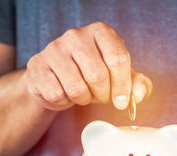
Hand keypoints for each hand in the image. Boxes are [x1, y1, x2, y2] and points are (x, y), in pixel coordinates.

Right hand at [26, 21, 151, 110]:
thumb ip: (138, 85)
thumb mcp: (120, 78)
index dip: (123, 86)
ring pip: (77, 87)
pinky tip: (64, 92)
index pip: (118, 59)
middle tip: (101, 97)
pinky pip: (57, 94)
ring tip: (83, 93)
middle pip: (98, 75)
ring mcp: (54, 48)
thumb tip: (138, 96)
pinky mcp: (37, 65)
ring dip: (83, 99)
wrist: (58, 80)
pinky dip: (64, 101)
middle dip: (103, 95)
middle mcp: (76, 35)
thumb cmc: (92, 76)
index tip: (121, 101)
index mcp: (101, 32)